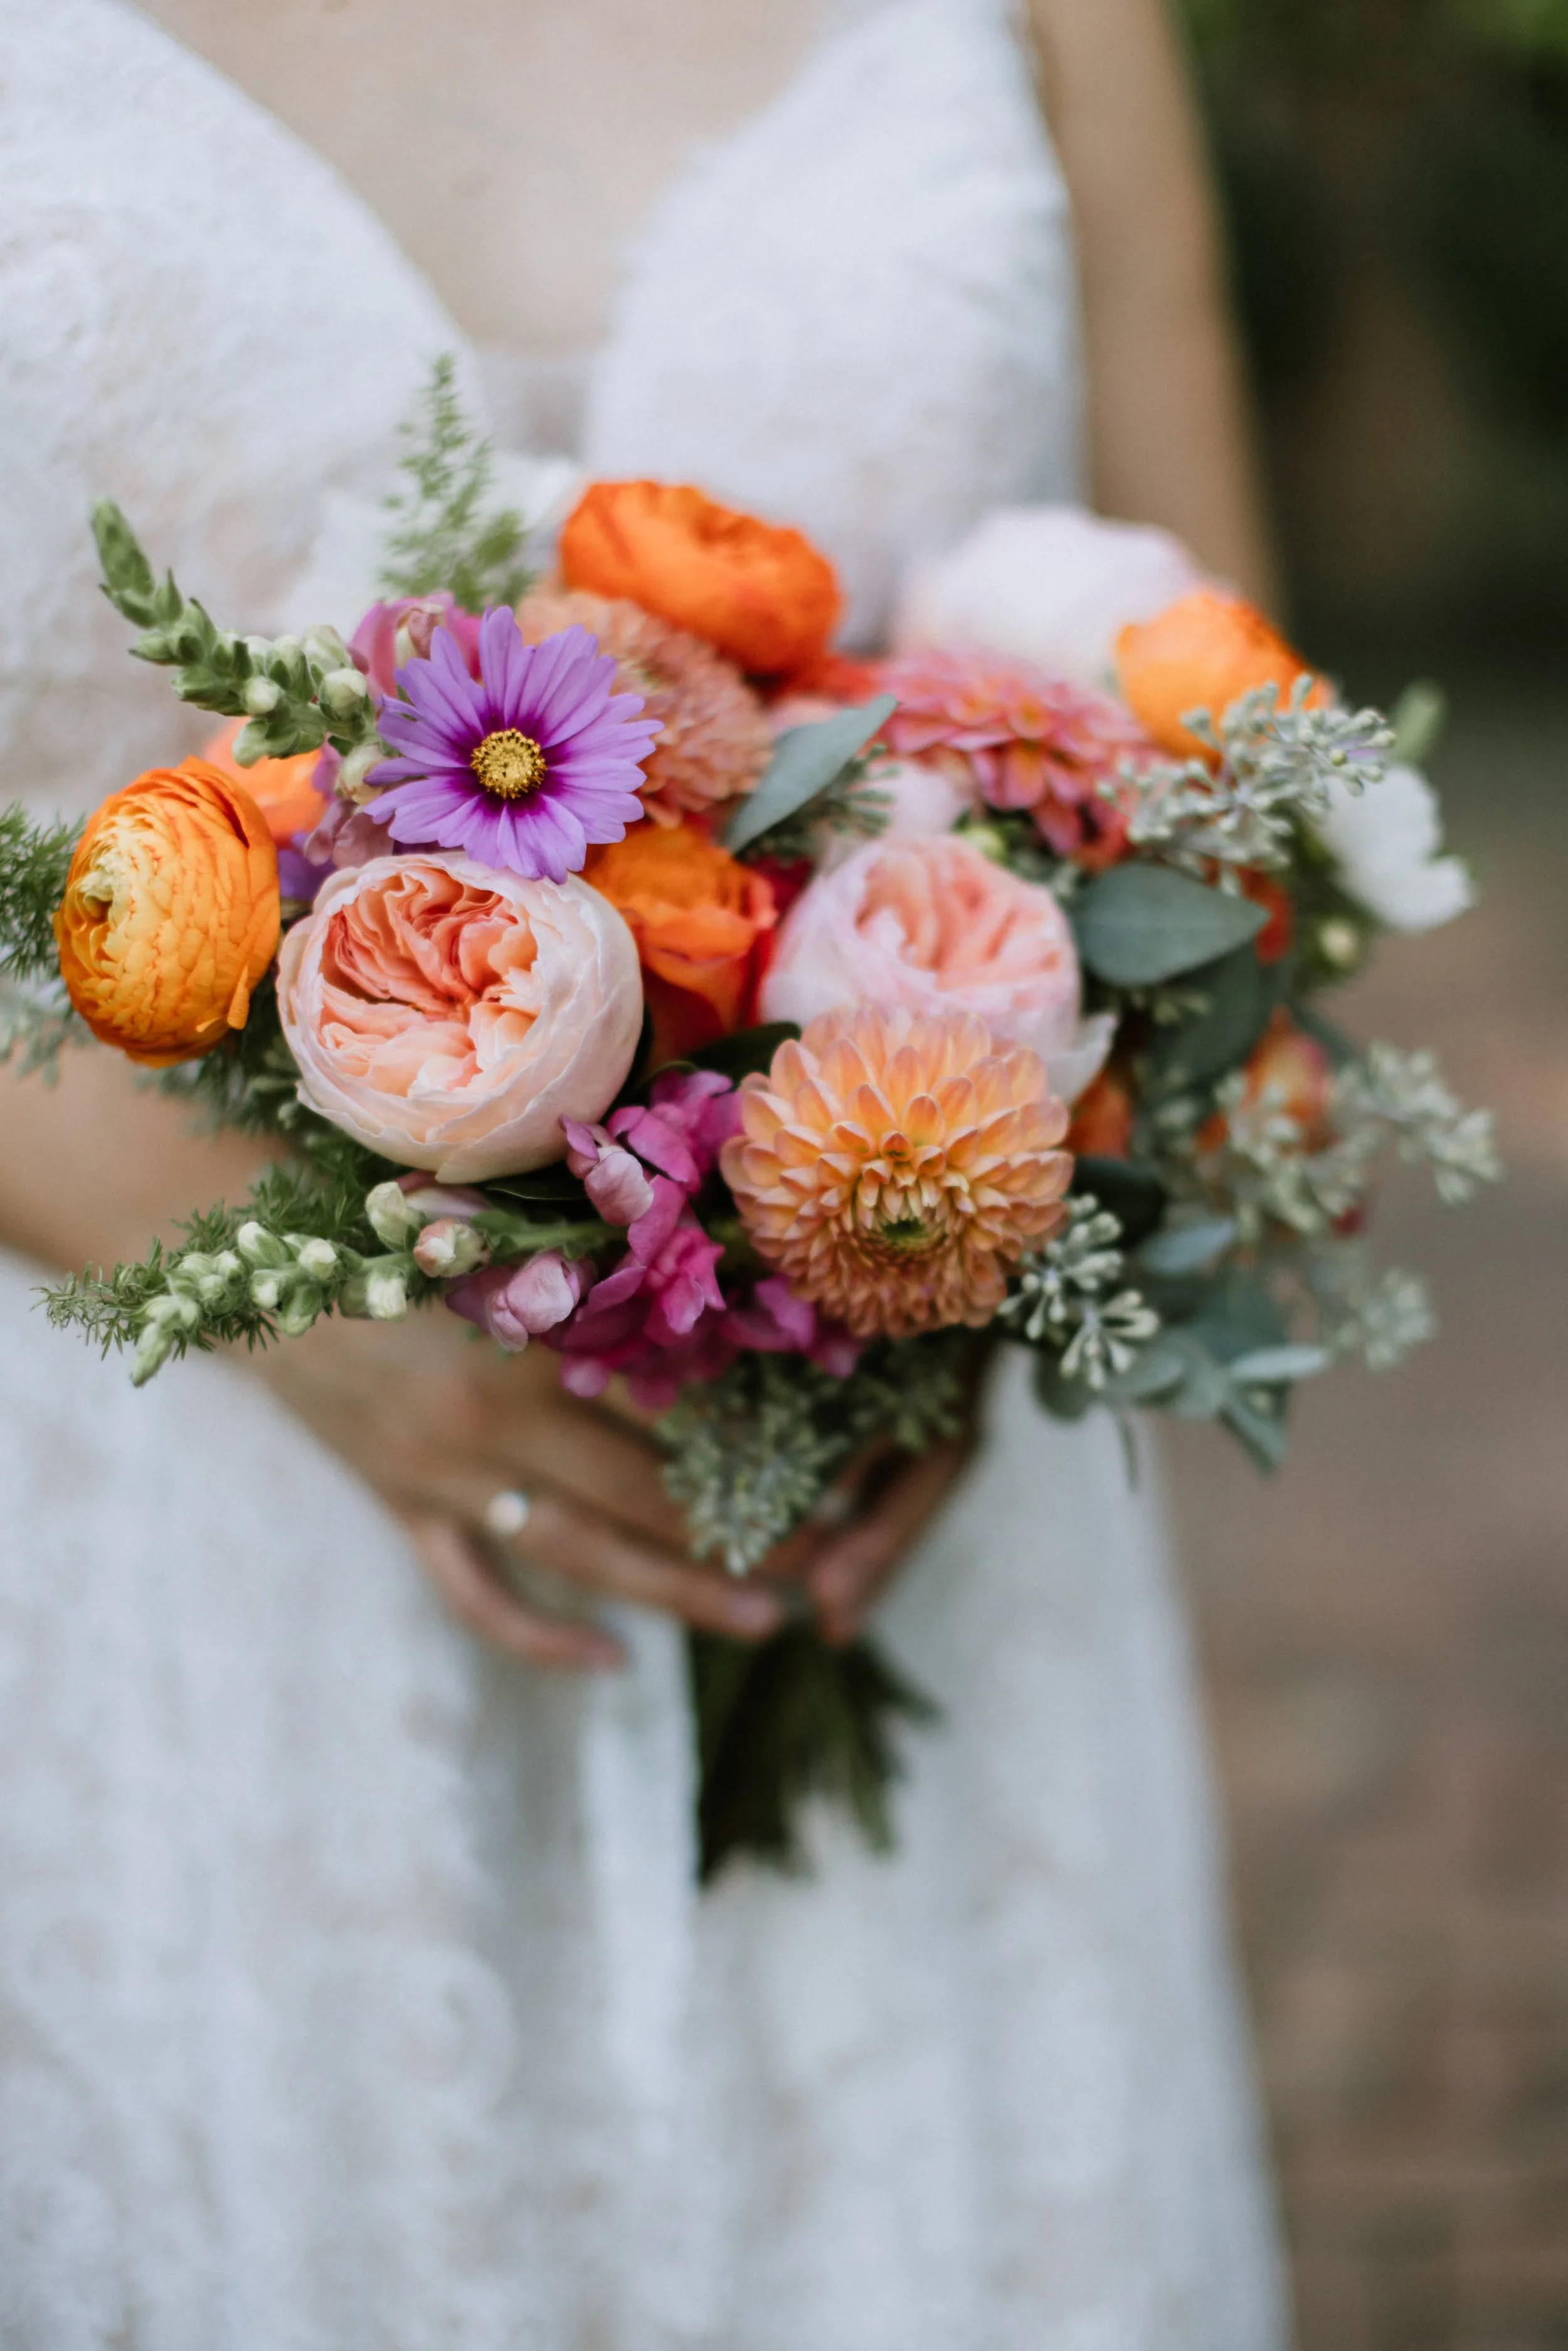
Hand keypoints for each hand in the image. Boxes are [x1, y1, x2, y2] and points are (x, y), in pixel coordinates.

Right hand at [251, 1306, 977, 1668]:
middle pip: (638, 1498)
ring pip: (581, 1557)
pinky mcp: (405, 1512)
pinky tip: (611, 1662)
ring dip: (676, 1593)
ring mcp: (443, 1483)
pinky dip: (542, 1638)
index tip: (826, 1464)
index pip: (661, 1415)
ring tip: (766, 1619)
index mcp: (519, 1349)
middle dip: (736, 1533)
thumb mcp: (492, 1249)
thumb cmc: (385, 1234)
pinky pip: (478, 1596)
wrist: (253, 1271)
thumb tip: (707, 1299)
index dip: (746, 1442)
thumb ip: (588, 1282)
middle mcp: (487, 1428)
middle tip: (829, 1560)